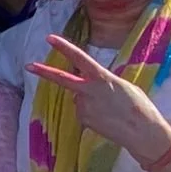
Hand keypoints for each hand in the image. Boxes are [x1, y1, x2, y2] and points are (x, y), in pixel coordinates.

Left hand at [28, 35, 170, 162]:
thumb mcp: (123, 86)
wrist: (142, 132)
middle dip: (44, 72)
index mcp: (102, 78)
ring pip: (79, 98)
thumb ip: (103, 82)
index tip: (50, 38)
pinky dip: (92, 114)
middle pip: (62, 79)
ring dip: (89, 101)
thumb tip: (90, 86)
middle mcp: (88, 91)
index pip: (79, 58)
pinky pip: (84, 112)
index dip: (64, 47)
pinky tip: (107, 119)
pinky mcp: (83, 120)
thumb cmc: (139, 106)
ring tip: (110, 110)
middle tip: (28, 66)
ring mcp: (84, 106)